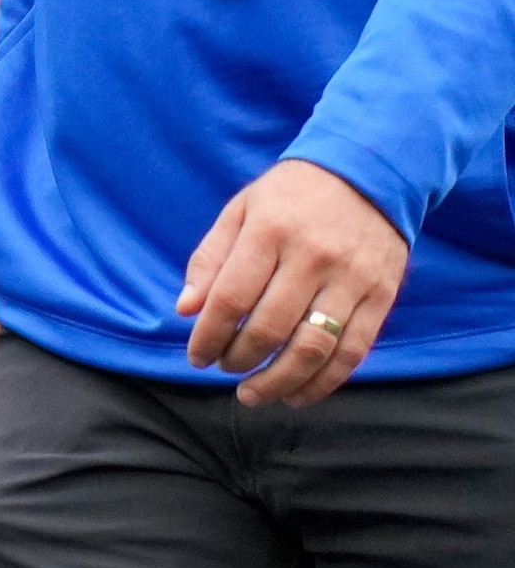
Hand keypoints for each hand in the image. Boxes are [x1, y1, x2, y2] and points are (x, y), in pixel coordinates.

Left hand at [179, 159, 407, 406]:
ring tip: (253, 395)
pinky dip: (324, 382)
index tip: (197, 356)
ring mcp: (352, 278)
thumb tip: (185, 310)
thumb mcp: (241, 210)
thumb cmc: (292, 195)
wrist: (370, 172)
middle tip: (224, 369)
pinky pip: (353, 350)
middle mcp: (313, 257)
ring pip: (313, 347)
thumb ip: (210, 259)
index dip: (209, 336)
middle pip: (270, 328)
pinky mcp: (381, 295)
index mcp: (270, 232)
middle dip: (239, 360)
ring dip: (278, 381)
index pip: (231, 299)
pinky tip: (298, 394)